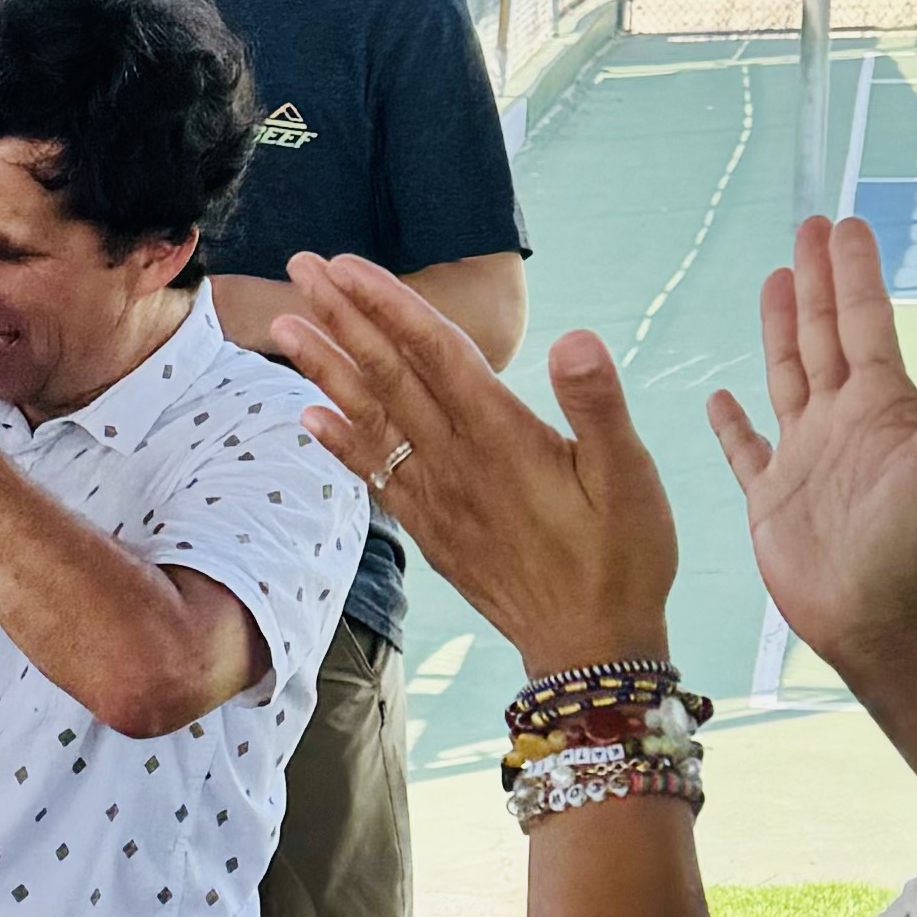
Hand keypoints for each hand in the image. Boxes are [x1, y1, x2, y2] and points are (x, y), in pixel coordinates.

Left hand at [278, 252, 678, 673]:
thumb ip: (599, 404)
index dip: (388, 304)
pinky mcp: (432, 529)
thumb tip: (574, 337)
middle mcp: (457, 462)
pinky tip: (310, 419)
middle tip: (301, 269)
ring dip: (324, 370)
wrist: (589, 651)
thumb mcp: (632, 478)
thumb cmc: (623, 559)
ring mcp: (437, 498)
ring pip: (370, 419)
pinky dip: (339, 444)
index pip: (433, 352)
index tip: (346, 265)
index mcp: (503, 437)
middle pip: (388, 374)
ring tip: (284, 328)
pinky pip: (374, 476)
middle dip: (342, 317)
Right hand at [705, 215, 916, 682]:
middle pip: (822, 333)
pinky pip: (744, 449)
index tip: (843, 223)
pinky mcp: (770, 496)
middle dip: (814, 280)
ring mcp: (804, 455)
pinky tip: (720, 395)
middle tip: (806, 226)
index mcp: (882, 403)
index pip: (863, 319)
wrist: (880, 620)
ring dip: (778, 329)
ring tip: (772, 279)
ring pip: (786, 374)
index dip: (852, 271)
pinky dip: (731, 422)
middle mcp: (842, 419)